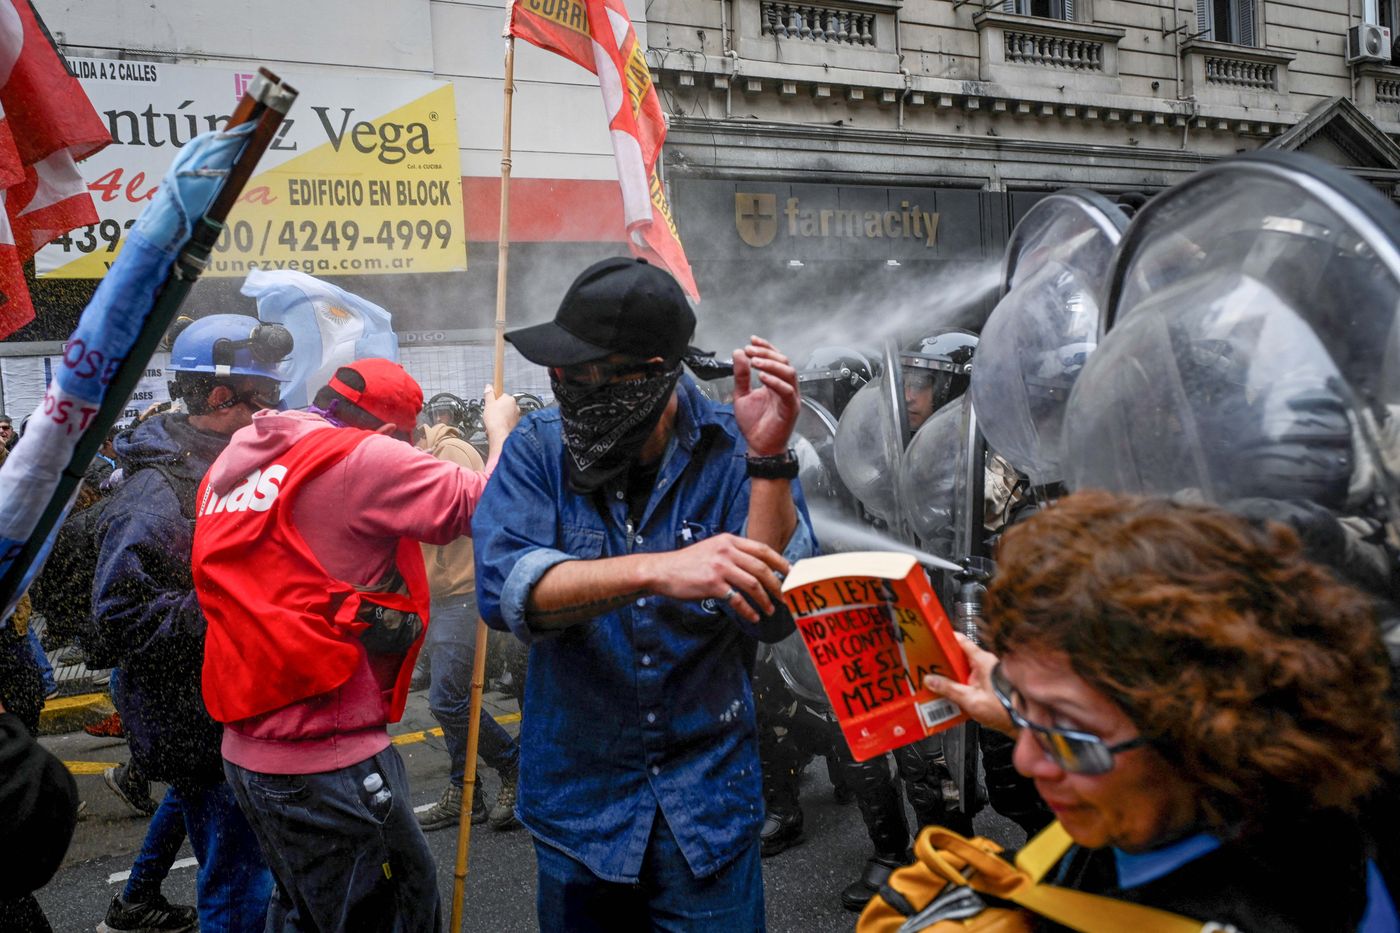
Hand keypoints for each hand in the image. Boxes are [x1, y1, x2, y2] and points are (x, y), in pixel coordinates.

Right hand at [481, 384, 520, 440]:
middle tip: (491, 414)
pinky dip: (504, 424)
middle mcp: (515, 407)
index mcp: (509, 399)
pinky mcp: (516, 425)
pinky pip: (509, 422)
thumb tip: (489, 387)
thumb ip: (489, 394)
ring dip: (501, 417)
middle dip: (498, 409)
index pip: (502, 396)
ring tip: (493, 422)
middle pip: (505, 405)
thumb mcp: (488, 404)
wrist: (500, 435)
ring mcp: (517, 416)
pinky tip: (498, 427)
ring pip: (507, 414)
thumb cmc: (495, 420)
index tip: (491, 404)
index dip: (495, 400)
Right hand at [645, 533, 788, 622]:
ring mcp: (720, 567)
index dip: (780, 562)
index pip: (762, 549)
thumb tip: (756, 567)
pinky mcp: (713, 584)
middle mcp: (726, 551)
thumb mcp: (712, 548)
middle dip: (777, 585)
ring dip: (765, 600)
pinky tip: (753, 616)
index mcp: (729, 540)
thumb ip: (732, 552)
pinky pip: (737, 599)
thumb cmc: (688, 562)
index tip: (791, 573)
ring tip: (770, 610)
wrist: (663, 570)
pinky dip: (748, 610)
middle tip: (784, 597)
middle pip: (762, 568)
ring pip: (753, 584)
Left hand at [732, 337, 798, 457]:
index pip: (775, 359)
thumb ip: (741, 376)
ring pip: (789, 373)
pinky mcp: (791, 409)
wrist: (759, 447)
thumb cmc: (754, 424)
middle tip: (750, 351)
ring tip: (755, 361)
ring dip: (772, 364)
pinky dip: (776, 382)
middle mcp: (785, 388)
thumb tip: (738, 354)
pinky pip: (788, 391)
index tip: (751, 340)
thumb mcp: (741, 395)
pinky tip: (762, 377)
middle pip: (783, 362)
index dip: (765, 347)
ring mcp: (790, 397)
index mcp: (775, 383)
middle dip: (766, 353)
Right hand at [924, 634, 1015, 736]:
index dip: (946, 640)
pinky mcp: (988, 687)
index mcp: (982, 661)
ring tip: (936, 685)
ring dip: (951, 678)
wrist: (1024, 722)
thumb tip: (932, 681)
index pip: (961, 641)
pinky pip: (969, 682)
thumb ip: (949, 690)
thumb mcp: (971, 700)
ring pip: (963, 671)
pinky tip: (950, 696)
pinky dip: (959, 687)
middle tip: (928, 668)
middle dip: (944, 664)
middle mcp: (986, 665)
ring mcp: (987, 676)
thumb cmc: (1006, 709)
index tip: (932, 641)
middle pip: (959, 658)